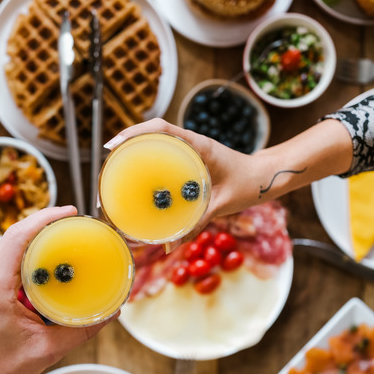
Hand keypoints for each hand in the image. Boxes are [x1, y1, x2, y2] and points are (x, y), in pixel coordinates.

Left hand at [0, 206, 114, 373]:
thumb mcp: (45, 350)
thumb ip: (81, 330)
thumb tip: (110, 313)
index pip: (18, 237)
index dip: (44, 218)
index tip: (70, 212)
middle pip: (16, 234)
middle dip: (47, 225)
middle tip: (76, 226)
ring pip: (11, 244)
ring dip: (37, 239)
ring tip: (65, 239)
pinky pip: (7, 256)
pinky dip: (29, 253)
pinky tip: (48, 260)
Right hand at [105, 118, 353, 249]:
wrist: (265, 178)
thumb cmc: (248, 185)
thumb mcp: (223, 203)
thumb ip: (198, 221)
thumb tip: (171, 244)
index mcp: (198, 145)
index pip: (161, 129)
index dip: (134, 134)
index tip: (114, 146)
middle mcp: (190, 144)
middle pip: (152, 135)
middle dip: (127, 145)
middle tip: (108, 163)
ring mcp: (189, 151)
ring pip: (157, 145)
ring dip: (136, 152)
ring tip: (116, 172)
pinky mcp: (190, 161)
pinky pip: (165, 157)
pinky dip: (149, 164)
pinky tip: (138, 182)